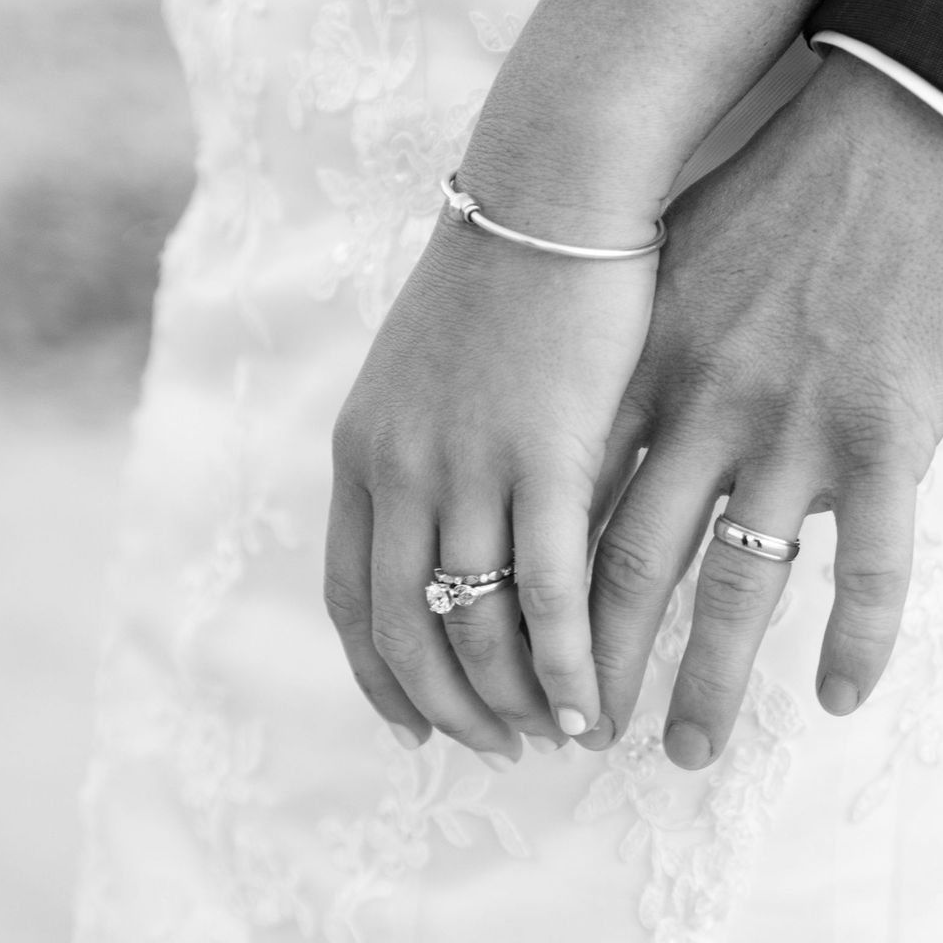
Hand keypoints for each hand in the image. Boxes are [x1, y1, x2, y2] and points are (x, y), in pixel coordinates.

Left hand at [325, 209, 655, 761]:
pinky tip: (589, 699)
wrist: (552, 190)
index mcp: (364, 451)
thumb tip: (453, 520)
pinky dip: (563, 662)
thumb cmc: (512, 276)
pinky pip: (545, 591)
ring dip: (511, 698)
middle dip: (449, 707)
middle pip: (407, 627)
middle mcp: (399, 469)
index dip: (381, 676)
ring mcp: (465, 465)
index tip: (416, 730)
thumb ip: (432, 451)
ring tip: (556, 737)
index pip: (353, 597)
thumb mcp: (435, 370)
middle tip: (497, 752)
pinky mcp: (542, 454)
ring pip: (475, 621)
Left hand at [588, 49, 942, 767]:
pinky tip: (841, 697)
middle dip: (594, 667)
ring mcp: (795, 423)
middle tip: (579, 737)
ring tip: (686, 751)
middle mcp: (702, 404)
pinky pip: (871, 567)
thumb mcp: (681, 258)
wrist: (908, 124)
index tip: (511, 659)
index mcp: (643, 364)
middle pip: (626, 567)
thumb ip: (634, 354)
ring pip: (737, 588)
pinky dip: (855, 641)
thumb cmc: (793, 184)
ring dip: (708, 683)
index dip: (530, 596)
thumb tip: (589, 431)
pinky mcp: (888, 433)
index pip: (564, 506)